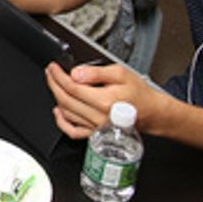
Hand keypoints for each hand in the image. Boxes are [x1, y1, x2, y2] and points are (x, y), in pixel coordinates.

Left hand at [44, 61, 162, 139]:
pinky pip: (74, 132)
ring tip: (54, 85)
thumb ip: (96, 73)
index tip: (53, 67)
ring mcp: (96, 127)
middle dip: (53, 84)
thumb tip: (77, 73)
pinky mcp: (96, 134)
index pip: (71, 87)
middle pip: (65, 100)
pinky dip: (62, 122)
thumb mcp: (121, 74)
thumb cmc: (140, 94)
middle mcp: (98, 116)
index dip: (58, 76)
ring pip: (67, 113)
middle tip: (50, 73)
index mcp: (104, 100)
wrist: (152, 112)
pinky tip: (58, 112)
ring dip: (56, 98)